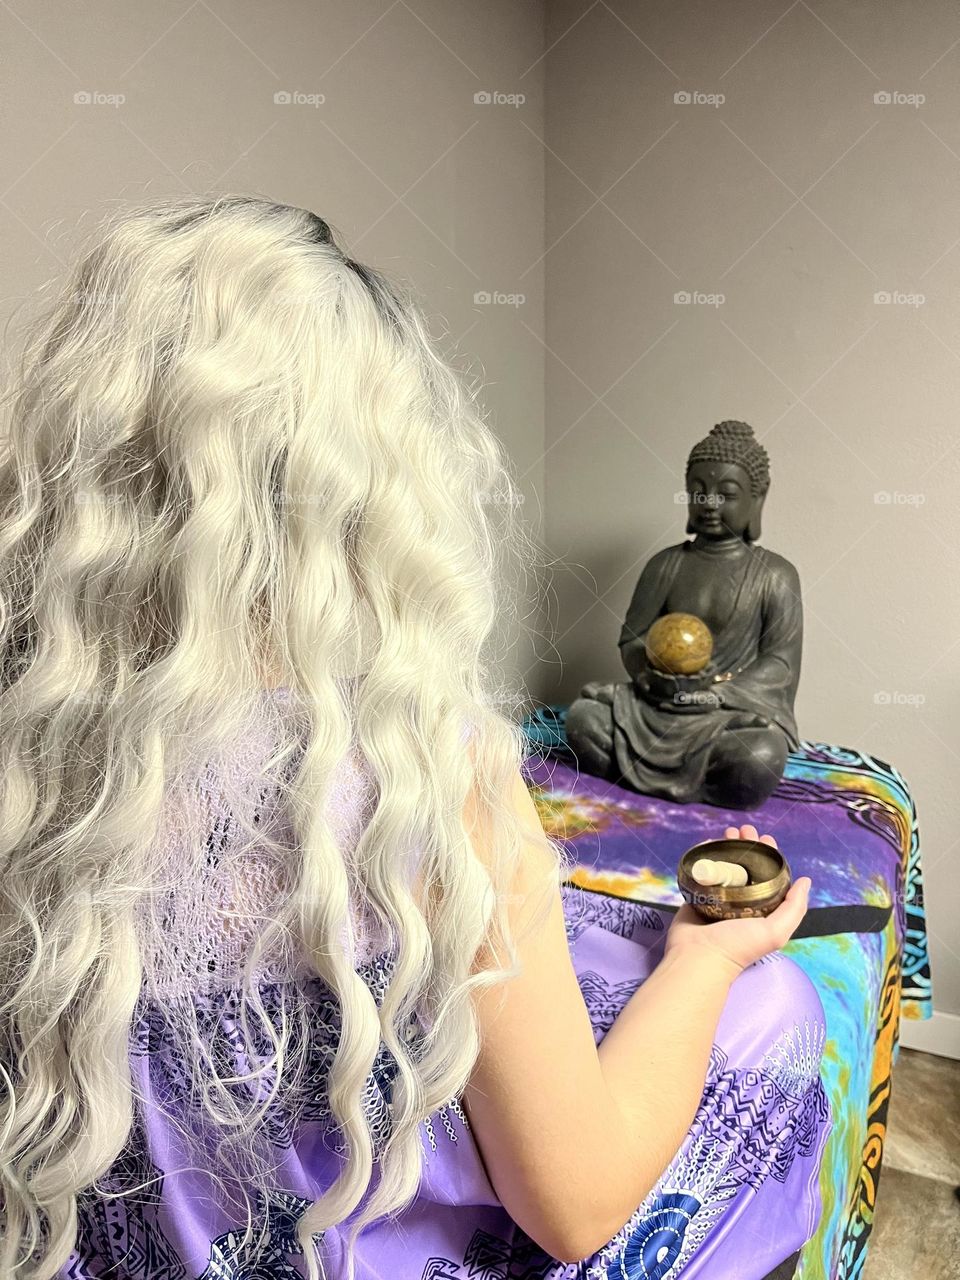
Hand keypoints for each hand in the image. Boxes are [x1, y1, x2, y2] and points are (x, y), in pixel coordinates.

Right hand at [665, 824, 810, 979]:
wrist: (699, 956)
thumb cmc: (738, 946)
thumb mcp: (776, 931)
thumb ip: (794, 908)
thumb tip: (805, 881)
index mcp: (760, 908)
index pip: (767, 875)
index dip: (768, 855)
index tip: (765, 838)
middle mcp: (740, 900)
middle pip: (745, 865)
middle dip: (746, 845)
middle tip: (744, 829)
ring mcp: (717, 896)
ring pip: (724, 864)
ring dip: (727, 846)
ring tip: (728, 832)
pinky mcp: (697, 894)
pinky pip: (703, 869)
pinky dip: (706, 855)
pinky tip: (708, 843)